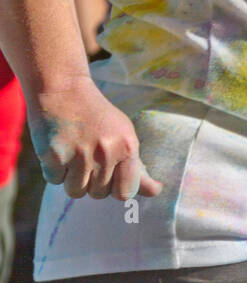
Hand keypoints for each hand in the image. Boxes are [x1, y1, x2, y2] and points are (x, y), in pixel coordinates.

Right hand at [28, 79, 162, 201]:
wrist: (63, 89)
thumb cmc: (97, 117)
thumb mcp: (124, 136)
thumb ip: (138, 168)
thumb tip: (156, 192)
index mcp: (128, 147)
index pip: (124, 193)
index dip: (114, 187)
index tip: (109, 174)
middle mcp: (106, 152)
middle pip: (98, 194)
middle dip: (92, 181)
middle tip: (87, 154)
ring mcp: (79, 154)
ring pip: (75, 191)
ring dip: (72, 178)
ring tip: (73, 152)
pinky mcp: (53, 154)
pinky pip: (54, 180)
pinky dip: (54, 169)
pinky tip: (59, 147)